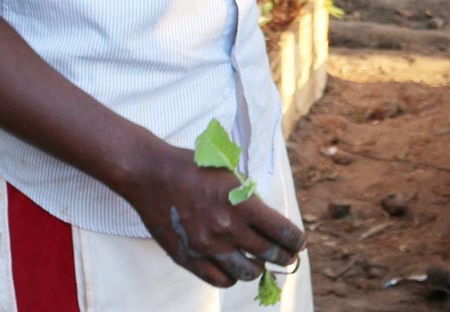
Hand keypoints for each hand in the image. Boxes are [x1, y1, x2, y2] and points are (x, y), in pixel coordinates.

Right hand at [118, 141, 305, 288]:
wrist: (151, 175)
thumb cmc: (193, 168)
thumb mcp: (230, 175)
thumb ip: (249, 199)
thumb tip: (269, 222)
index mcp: (242, 204)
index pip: (282, 232)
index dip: (295, 241)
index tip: (299, 243)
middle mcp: (227, 228)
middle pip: (268, 254)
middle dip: (284, 257)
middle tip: (287, 257)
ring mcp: (207, 246)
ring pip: (247, 272)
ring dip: (258, 269)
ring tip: (258, 263)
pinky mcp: (188, 258)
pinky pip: (220, 280)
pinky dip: (232, 278)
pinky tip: (234, 269)